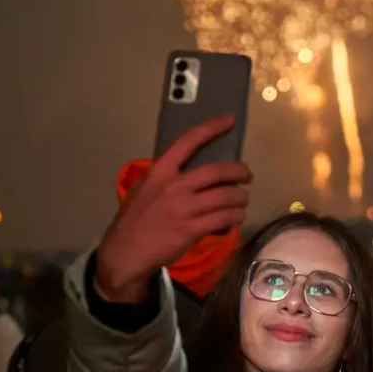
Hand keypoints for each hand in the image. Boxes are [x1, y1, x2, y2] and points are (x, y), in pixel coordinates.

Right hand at [95, 115, 251, 302]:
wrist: (125, 251)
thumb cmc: (135, 220)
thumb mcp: (145, 188)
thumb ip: (167, 178)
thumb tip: (195, 175)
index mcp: (160, 171)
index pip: (188, 141)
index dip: (212, 128)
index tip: (229, 120)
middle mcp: (174, 186)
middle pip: (218, 171)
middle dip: (239, 172)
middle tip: (246, 176)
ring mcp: (184, 208)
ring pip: (227, 196)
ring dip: (241, 198)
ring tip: (242, 201)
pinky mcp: (192, 229)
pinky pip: (224, 218)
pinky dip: (236, 217)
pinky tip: (236, 218)